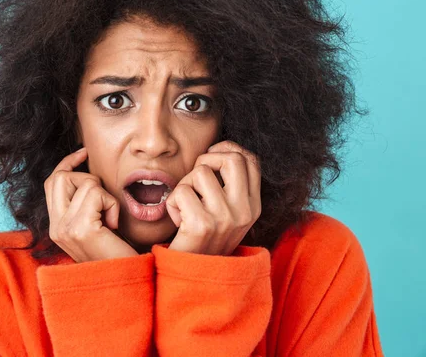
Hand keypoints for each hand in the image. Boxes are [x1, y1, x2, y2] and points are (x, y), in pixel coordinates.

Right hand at [44, 147, 137, 261]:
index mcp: (56, 226)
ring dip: (105, 196)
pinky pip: (96, 193)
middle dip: (86, 178)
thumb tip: (84, 172)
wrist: (125, 282)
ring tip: (110, 220)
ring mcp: (65, 228)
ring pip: (84, 183)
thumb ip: (82, 205)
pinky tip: (114, 226)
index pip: (52, 182)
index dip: (67, 163)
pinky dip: (112, 205)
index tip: (83, 153)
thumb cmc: (116, 253)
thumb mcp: (94, 226)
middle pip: (60, 177)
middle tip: (103, 200)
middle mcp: (56, 227)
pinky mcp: (80, 228)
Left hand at [165, 140, 261, 255]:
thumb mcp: (227, 213)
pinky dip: (172, 203)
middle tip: (195, 178)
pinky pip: (180, 191)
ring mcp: (225, 218)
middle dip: (207, 159)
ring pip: (200, 172)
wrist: (192, 277)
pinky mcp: (201, 224)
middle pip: (232, 158)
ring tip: (186, 206)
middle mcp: (244, 211)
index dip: (229, 149)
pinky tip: (178, 220)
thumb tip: (220, 150)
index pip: (252, 160)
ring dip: (185, 185)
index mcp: (253, 206)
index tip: (211, 155)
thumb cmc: (203, 239)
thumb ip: (229, 185)